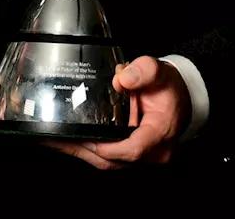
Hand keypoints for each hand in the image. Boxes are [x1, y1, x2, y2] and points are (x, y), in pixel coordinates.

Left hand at [40, 56, 190, 169]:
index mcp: (160, 133)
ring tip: (55, 140)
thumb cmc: (169, 88)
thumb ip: (144, 71)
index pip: (133, 149)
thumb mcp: (160, 72)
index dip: (109, 148)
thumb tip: (121, 78)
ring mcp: (141, 156)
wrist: (179, 97)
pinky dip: (88, 150)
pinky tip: (68, 140)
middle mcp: (152, 152)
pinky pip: (108, 157)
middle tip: (57, 138)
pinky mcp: (130, 155)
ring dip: (81, 152)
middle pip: (114, 160)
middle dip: (83, 150)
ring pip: (108, 163)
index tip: (89, 138)